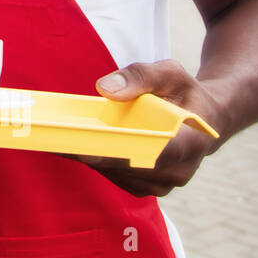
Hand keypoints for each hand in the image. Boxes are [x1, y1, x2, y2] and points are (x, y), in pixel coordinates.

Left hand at [67, 60, 227, 196]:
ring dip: (89, 158)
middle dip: (93, 153)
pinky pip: (116, 176)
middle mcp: (179, 170)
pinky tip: (72, 145)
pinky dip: (95, 161)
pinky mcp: (147, 185)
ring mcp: (163, 183)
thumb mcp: (170, 73)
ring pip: (118, 174)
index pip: (155, 154)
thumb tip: (104, 88)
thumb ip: (141, 76)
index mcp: (192, 142)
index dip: (120, 153)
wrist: (203, 117)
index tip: (86, 150)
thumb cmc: (184, 92)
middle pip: (129, 167)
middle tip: (55, 140)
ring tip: (56, 141)